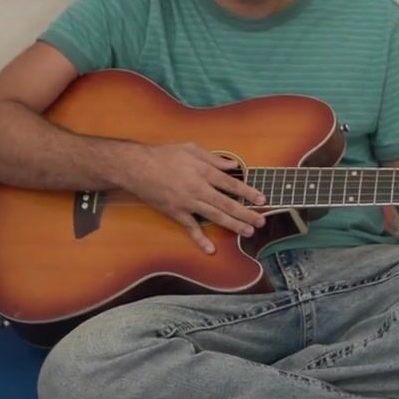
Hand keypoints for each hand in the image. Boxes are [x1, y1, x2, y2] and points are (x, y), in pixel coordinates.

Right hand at [121, 142, 267, 254]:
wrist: (136, 167)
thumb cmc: (164, 155)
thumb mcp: (190, 149)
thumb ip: (213, 158)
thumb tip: (232, 164)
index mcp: (203, 171)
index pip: (231, 183)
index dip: (248, 192)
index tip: (262, 199)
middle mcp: (198, 188)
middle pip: (227, 203)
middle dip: (246, 213)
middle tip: (262, 221)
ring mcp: (187, 203)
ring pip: (214, 216)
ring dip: (233, 225)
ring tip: (248, 231)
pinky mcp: (175, 213)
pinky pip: (190, 228)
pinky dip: (200, 240)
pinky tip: (211, 249)